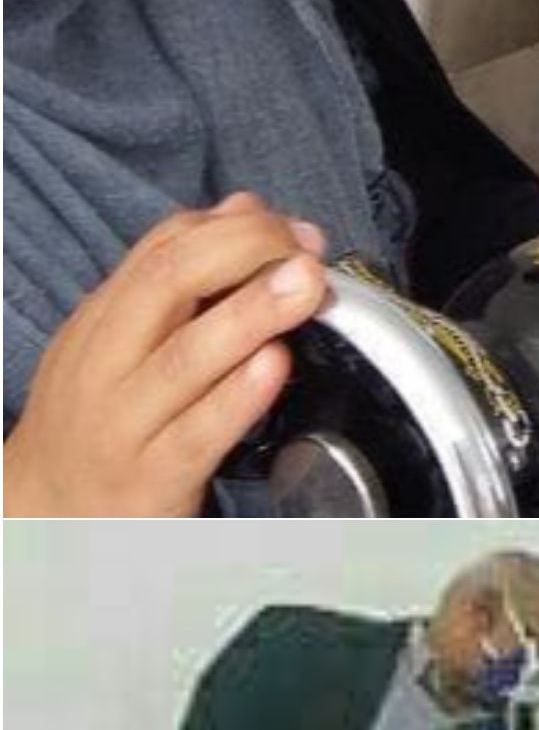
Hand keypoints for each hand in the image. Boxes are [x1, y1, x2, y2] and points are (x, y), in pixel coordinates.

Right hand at [2, 195, 329, 515]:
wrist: (42, 518)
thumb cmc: (97, 423)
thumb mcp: (120, 346)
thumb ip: (178, 283)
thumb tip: (244, 211)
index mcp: (104, 322)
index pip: (161, 250)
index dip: (233, 229)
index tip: (291, 228)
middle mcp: (107, 364)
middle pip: (168, 285)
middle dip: (243, 253)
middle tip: (305, 249)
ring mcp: (126, 423)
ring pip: (186, 357)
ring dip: (252, 313)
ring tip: (305, 284)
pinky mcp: (153, 479)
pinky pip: (197, 433)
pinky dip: (238, 396)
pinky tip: (276, 366)